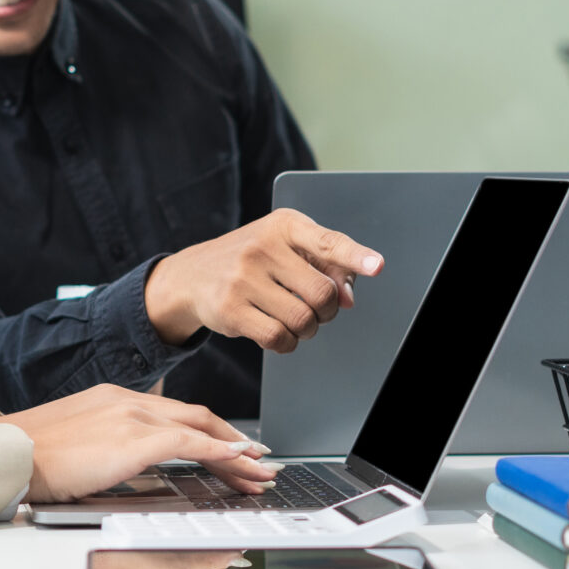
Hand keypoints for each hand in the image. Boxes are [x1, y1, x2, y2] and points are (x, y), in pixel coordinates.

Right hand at [0, 385, 277, 501]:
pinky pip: (190, 444)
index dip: (211, 431)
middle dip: (235, 441)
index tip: (234, 446)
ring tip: (260, 473)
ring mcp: (132, 417)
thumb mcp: (76, 442)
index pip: (176, 414)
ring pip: (201, 429)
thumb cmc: (29, 455)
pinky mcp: (132, 440)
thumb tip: (122, 463)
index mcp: (115, 399)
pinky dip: (220, 452)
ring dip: (237, 453)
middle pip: (198, 418)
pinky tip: (239, 462)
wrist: (5, 453)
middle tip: (261, 461)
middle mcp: (129, 401)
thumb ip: (106, 445)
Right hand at [143, 209, 383, 354]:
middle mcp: (262, 247)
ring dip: (308, 329)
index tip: (376, 266)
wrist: (191, 275)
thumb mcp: (285, 248)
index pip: (327, 241)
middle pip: (322, 293)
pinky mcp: (230, 309)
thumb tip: (348, 299)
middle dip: (328, 311)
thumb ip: (326, 266)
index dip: (355, 256)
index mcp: (283, 225)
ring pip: (303, 319)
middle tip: (318, 310)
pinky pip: (278, 338)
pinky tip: (279, 333)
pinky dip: (288, 343)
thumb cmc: (251, 261)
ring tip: (295, 320)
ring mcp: (243, 278)